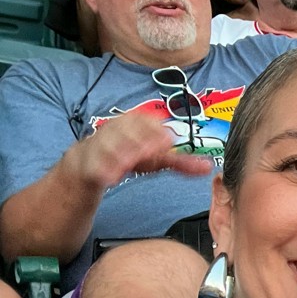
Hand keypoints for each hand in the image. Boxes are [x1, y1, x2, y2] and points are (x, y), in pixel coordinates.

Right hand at [69, 111, 211, 191]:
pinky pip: (92, 162)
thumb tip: (208, 167)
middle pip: (125, 130)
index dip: (155, 130)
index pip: (144, 120)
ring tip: (127, 164)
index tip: (167, 142)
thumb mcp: (157, 158)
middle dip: (138, 141)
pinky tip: (108, 177)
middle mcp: (116, 129)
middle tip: (152, 153)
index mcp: (135, 124)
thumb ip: (181, 162)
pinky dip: (100, 169)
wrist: (91, 164)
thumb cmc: (130, 155)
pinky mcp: (87, 159)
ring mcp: (100, 143)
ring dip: (118, 153)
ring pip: (107, 144)